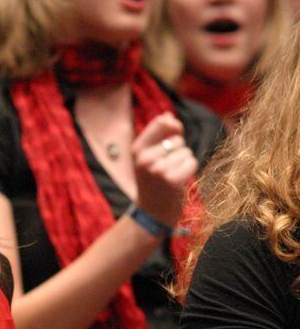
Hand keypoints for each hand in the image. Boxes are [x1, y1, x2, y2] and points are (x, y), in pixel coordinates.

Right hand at [131, 113, 197, 227]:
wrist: (152, 213)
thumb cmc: (153, 182)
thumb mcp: (148, 157)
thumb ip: (159, 136)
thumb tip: (168, 116)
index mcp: (136, 150)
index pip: (161, 122)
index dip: (174, 126)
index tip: (175, 134)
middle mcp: (144, 158)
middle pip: (178, 139)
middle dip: (178, 151)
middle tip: (167, 168)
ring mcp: (157, 169)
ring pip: (186, 152)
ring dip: (183, 162)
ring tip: (171, 175)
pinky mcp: (171, 179)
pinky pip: (191, 162)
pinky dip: (189, 170)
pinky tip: (179, 181)